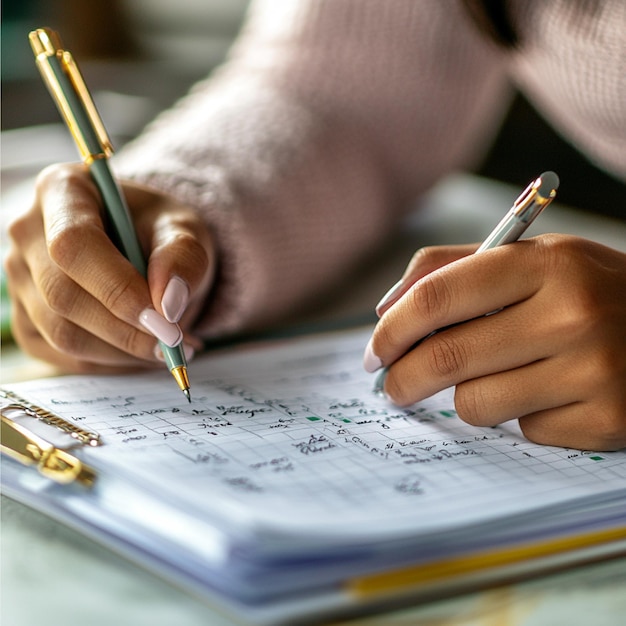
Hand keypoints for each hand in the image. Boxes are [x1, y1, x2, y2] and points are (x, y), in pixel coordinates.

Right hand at [5, 163, 215, 372]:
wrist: (147, 248)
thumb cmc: (161, 233)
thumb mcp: (186, 230)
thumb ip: (184, 257)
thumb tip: (169, 304)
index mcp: (62, 190)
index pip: (73, 244)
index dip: (117, 287)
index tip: (163, 317)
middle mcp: (28, 232)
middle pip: (62, 294)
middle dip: (125, 329)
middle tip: (174, 342)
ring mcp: (19, 277)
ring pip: (61, 332)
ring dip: (122, 351)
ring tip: (168, 346)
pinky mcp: (26, 317)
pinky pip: (62, 355)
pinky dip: (109, 363)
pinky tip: (142, 352)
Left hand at [364, 235, 625, 450]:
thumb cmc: (585, 290)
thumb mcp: (529, 258)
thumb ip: (450, 269)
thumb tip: (385, 310)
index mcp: (545, 263)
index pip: (437, 297)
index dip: (392, 329)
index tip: (375, 351)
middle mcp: (572, 315)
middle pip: (446, 358)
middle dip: (401, 378)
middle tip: (391, 386)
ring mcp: (594, 372)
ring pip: (475, 404)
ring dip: (468, 395)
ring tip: (497, 375)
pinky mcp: (605, 421)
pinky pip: (522, 429)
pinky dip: (520, 415)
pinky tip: (550, 392)